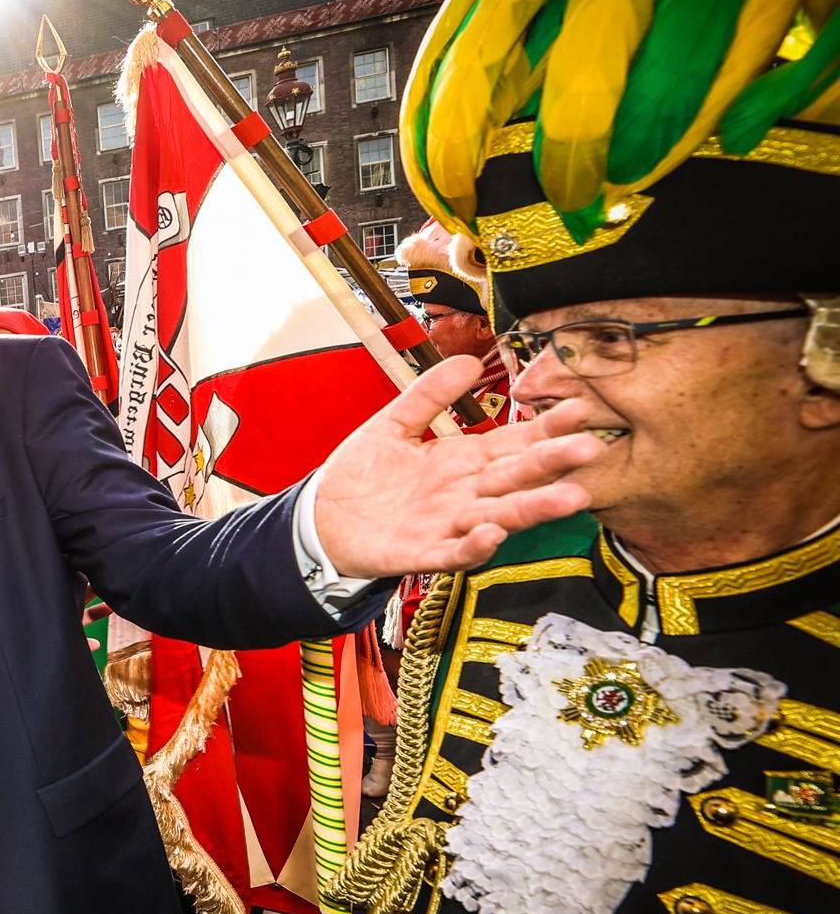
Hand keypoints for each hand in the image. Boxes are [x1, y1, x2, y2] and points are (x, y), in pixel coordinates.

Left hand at [314, 356, 603, 576]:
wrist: (322, 518)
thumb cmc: (362, 475)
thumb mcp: (393, 424)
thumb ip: (429, 396)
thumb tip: (467, 359)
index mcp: (463, 461)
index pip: (514, 443)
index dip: (546, 429)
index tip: (579, 408)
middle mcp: (465, 494)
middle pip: (516, 478)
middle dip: (553, 465)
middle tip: (591, 448)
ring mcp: (448, 526)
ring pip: (500, 517)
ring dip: (533, 509)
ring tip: (570, 497)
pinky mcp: (422, 554)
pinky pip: (454, 553)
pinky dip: (474, 546)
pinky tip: (492, 534)